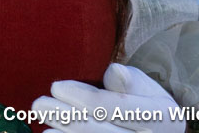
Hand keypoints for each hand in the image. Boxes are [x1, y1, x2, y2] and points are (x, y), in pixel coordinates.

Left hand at [32, 64, 182, 132]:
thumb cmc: (147, 103)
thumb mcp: (146, 87)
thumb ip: (129, 81)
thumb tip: (114, 72)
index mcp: (160, 117)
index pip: (114, 107)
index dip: (83, 97)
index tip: (56, 86)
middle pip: (100, 130)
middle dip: (66, 117)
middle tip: (38, 104)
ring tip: (43, 127)